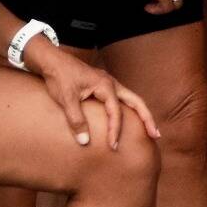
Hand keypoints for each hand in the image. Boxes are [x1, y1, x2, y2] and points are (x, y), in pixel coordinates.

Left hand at [33, 43, 158, 149]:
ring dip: (141, 113)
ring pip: (131, 99)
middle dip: (147, 118)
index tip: (113, 146)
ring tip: (150, 129)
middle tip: (156, 135)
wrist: (51, 60)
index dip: (115, 131)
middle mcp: (112, 83)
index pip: (116, 112)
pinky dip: (130, 109)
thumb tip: (85, 142)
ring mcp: (109, 83)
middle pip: (136, 101)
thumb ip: (76, 121)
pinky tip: (130, 119)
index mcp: (105, 85)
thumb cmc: (59, 77)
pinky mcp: (103, 85)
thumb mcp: (66, 100)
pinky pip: (122, 98)